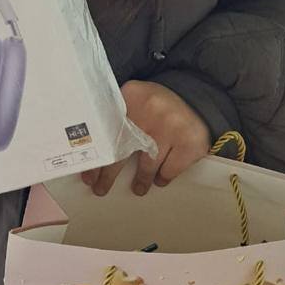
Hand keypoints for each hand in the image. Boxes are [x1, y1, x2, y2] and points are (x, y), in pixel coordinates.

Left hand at [82, 80, 210, 197]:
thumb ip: (116, 114)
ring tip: (138, 188)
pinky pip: (168, 171)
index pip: (105, 131)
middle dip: (108, 174)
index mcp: (131, 96)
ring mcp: (170, 127)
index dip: (96, 156)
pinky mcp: (189, 143)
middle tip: (100, 189)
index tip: (87, 175)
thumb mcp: (135, 99)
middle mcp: (149, 109)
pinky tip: (159, 179)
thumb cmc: (158, 106)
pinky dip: (163, 177)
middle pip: (121, 150)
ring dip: (140, 180)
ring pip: (147, 165)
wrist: (196, 98)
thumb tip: (93, 147)